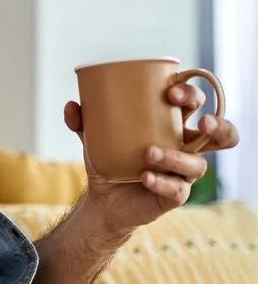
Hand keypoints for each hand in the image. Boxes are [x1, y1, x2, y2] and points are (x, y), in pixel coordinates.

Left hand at [64, 83, 240, 234]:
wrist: (102, 198)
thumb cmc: (108, 159)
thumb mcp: (93, 137)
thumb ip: (83, 120)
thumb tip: (72, 106)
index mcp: (171, 125)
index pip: (193, 104)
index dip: (190, 94)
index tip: (170, 92)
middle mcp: (184, 147)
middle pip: (219, 134)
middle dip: (218, 126)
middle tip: (201, 122)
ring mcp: (182, 173)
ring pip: (197, 164)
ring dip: (177, 157)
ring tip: (149, 152)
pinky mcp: (174, 195)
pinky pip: (177, 190)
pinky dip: (161, 182)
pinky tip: (145, 176)